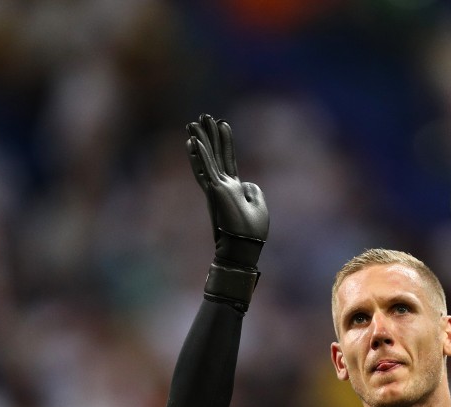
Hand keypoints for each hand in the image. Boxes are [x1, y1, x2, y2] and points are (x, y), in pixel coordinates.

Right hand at [187, 114, 268, 269]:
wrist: (244, 246)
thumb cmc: (252, 230)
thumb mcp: (259, 206)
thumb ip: (253, 191)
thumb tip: (248, 183)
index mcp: (234, 187)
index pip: (228, 159)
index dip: (226, 141)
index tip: (223, 123)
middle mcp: (222, 184)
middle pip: (215, 153)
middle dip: (210, 134)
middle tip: (202, 115)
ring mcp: (217, 187)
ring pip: (206, 158)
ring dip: (200, 140)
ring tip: (192, 123)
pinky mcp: (214, 191)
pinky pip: (205, 169)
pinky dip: (200, 155)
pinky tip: (193, 141)